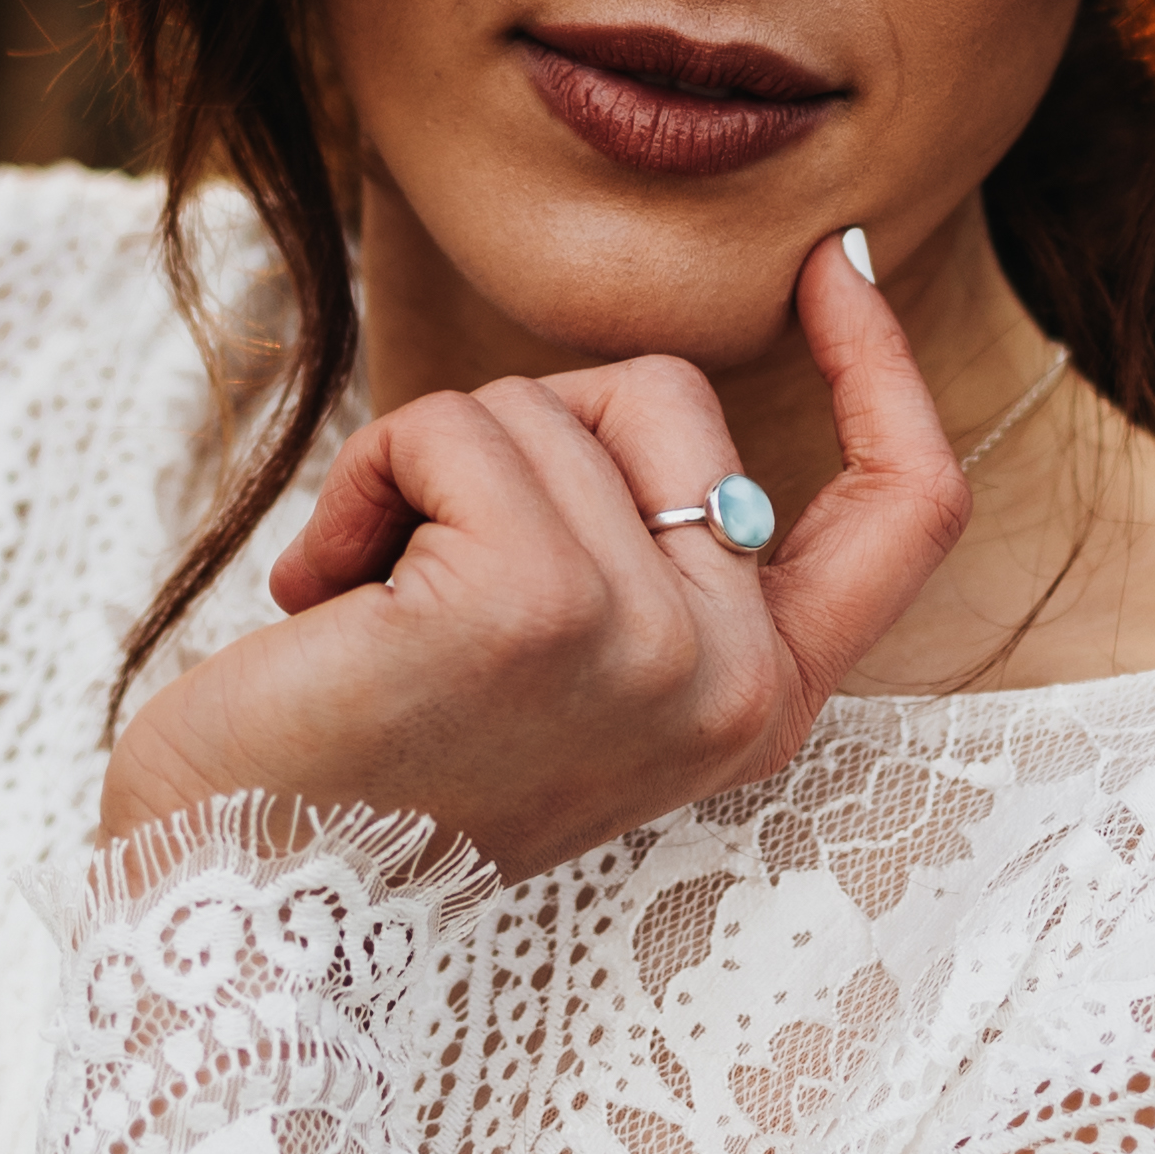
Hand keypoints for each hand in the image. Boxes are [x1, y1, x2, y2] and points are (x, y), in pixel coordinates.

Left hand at [96, 236, 971, 883]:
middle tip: (441, 556)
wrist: (247, 893)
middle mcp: (731, 685)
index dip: (884, 368)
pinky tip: (322, 594)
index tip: (836, 260)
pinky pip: (450, 427)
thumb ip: (652, 551)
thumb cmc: (385, 758)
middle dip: (534, 422)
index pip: (907, 509)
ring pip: (545, 407)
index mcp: (765, 703)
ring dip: (427, 468)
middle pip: (673, 397)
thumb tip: (655, 397)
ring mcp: (643, 646)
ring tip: (376, 605)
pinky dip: (367, 477)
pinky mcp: (528, 605)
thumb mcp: (577, 659)